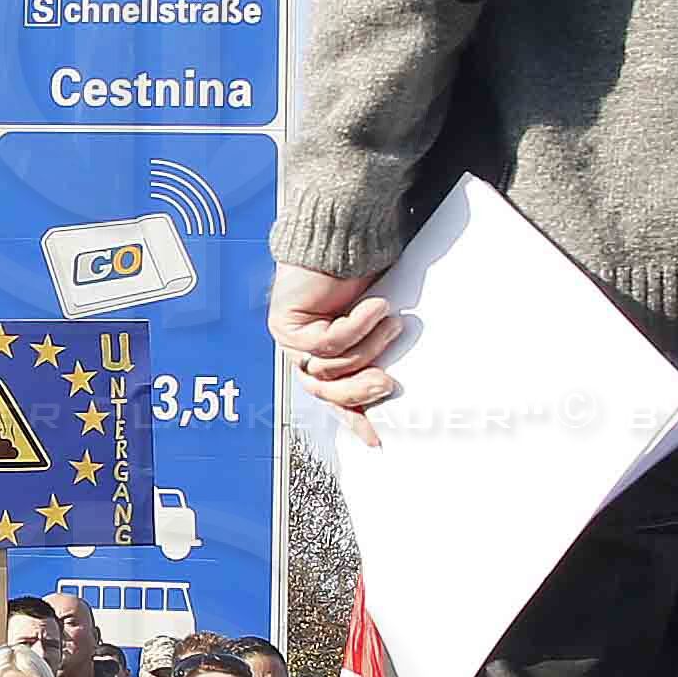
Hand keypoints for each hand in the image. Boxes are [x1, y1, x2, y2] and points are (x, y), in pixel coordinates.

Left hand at [268, 261, 400, 436]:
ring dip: (368, 345)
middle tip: (387, 383)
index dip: (355, 419)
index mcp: (323, 359)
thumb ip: (376, 354)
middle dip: (361, 389)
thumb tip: (393, 389)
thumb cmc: (361, 278)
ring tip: (389, 320)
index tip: (376, 438)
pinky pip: (327, 342)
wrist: (342, 238)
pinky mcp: (285, 325)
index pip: (336, 399)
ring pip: (332, 367)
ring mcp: (290, 341)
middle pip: (329, 391)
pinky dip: (358, 325)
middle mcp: (302, 354)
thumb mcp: (375, 327)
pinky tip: (375, 306)